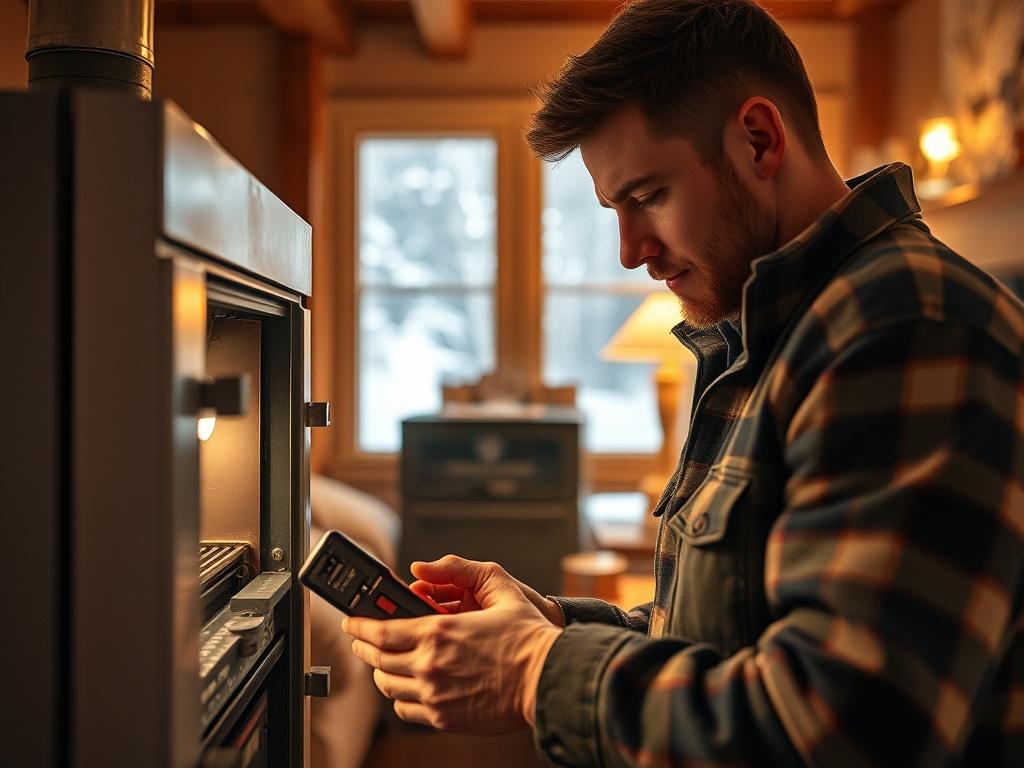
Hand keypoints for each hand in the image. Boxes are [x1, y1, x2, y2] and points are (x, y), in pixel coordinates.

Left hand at [343, 555, 561, 733]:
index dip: (359, 626)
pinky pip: (405, 709)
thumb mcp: (500, 588)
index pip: (380, 631)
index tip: (352, 622)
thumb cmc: (528, 637)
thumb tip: (422, 568)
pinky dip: (398, 696)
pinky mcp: (443, 718)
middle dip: (363, 647)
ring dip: (379, 671)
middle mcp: (430, 665)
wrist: (548, 679)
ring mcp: (434, 695)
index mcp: (439, 632)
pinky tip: (404, 686)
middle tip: (360, 639)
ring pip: (387, 686)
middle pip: (378, 658)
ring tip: (382, 662)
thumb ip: (460, 570)